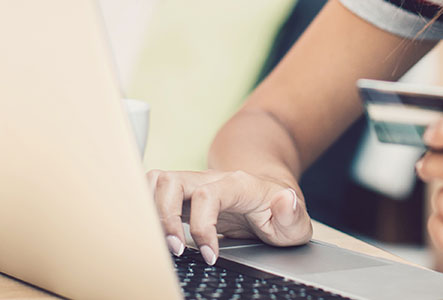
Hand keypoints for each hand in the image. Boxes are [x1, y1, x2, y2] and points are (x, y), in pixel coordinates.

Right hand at [145, 169, 312, 264]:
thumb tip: (284, 200)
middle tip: (175, 249)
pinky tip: (154, 231)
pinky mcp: (183, 195)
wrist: (271, 195)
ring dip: (150, 210)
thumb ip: (292, 213)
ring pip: (156, 181)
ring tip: (161, 240)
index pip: (208, 196)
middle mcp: (211, 179)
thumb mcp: (296, 220)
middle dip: (165, 217)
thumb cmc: (279, 211)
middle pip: (172, 181)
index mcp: (238, 185)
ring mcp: (194, 184)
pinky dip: (146, 207)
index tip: (210, 255)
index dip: (202, 227)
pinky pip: (154, 190)